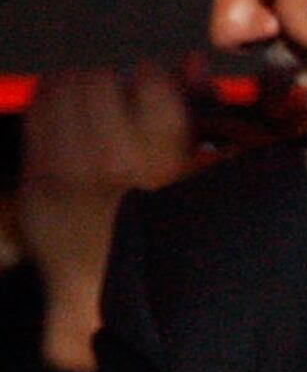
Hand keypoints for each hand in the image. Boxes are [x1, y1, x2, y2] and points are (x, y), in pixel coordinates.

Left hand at [19, 62, 192, 371]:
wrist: (118, 307)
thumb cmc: (172, 248)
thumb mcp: (205, 186)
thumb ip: (204, 120)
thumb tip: (192, 63)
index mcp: (163, 166)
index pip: (152, 82)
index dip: (156, 81)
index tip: (157, 96)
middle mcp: (111, 164)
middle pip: (104, 80)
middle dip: (115, 85)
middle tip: (122, 105)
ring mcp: (68, 174)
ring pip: (65, 90)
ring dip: (81, 92)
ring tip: (94, 112)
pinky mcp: (36, 183)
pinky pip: (37, 116)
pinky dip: (50, 107)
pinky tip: (66, 123)